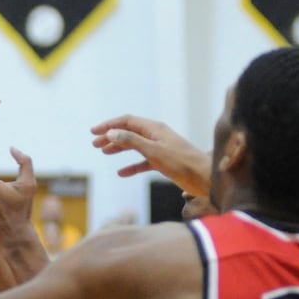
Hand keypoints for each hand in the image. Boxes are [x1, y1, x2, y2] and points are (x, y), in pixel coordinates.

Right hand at [90, 115, 210, 197]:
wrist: (204, 178)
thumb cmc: (181, 163)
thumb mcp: (153, 151)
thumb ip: (131, 141)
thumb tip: (111, 132)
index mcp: (154, 129)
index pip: (127, 121)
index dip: (109, 125)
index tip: (94, 132)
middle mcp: (156, 136)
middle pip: (129, 132)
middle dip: (111, 136)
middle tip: (94, 144)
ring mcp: (160, 148)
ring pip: (134, 145)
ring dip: (118, 148)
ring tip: (104, 152)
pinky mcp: (163, 162)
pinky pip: (143, 161)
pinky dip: (131, 165)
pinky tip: (122, 173)